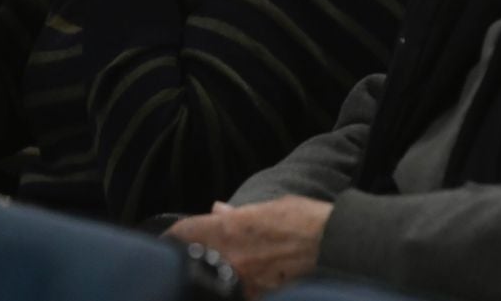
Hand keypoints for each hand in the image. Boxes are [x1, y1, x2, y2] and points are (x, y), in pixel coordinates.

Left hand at [166, 197, 332, 296]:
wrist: (332, 244)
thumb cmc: (303, 220)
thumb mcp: (268, 208)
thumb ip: (237, 214)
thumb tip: (217, 211)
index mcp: (227, 229)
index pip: (181, 233)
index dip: (172, 237)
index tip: (169, 240)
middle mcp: (229, 257)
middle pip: (192, 259)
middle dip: (190, 257)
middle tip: (191, 256)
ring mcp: (242, 281)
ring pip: (213, 279)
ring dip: (213, 273)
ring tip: (222, 267)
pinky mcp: (258, 296)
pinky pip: (237, 292)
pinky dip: (235, 287)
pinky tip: (241, 281)